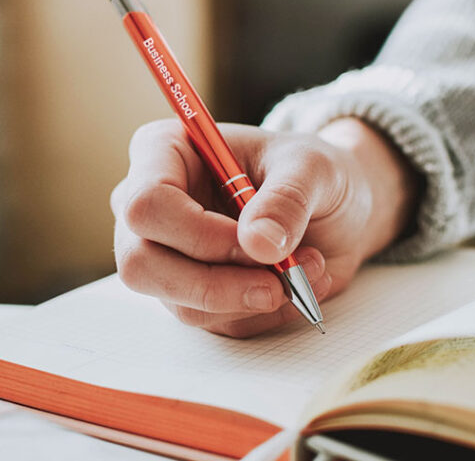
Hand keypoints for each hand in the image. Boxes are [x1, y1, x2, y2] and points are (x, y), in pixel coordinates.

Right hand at [110, 117, 419, 337]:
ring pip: (179, 302)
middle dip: (215, 283)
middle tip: (277, 280)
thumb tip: (259, 244)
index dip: (196, 233)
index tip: (255, 242)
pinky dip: (262, 312)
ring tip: (306, 267)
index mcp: (163, 152)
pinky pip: (213, 321)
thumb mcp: (313, 168)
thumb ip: (287, 199)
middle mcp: (150, 207)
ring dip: (251, 297)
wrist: (332, 207)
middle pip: (141, 263)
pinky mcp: (188, 293)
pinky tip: (295, 283)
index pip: (146, 203)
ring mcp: (163, 254)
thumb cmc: (310, 172)